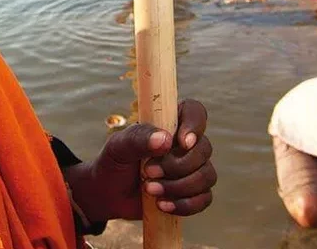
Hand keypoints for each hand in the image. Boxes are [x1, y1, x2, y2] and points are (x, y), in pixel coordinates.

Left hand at [66, 100, 215, 222]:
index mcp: (170, 122)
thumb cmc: (115, 161)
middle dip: (177, 165)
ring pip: (207, 176)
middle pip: (204, 149)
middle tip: (148, 172)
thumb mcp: (118, 146)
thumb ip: (138, 138)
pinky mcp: (193, 192)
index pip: (195, 112)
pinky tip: (163, 205)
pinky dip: (185, 204)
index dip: (194, 125)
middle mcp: (186, 143)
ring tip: (150, 190)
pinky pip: (204, 199)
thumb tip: (165, 140)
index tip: (182, 142)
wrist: (109, 193)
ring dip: (179, 186)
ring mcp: (192, 168)